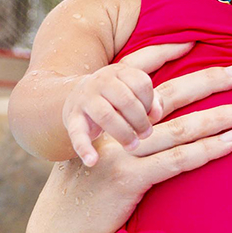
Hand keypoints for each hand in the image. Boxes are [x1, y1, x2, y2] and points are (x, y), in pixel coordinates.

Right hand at [27, 60, 231, 232]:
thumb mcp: (96, 157)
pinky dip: (207, 149)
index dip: (170, 59)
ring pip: (180, 127)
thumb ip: (121, 139)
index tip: (201, 48)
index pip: (143, 78)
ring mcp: (121, 152)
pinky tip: (231, 141)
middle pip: (170, 95)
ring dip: (219, 116)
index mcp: (108, 117)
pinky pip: (176, 160)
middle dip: (209, 80)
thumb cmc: (82, 198)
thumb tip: (154, 130)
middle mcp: (115, 129)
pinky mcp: (128, 179)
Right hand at [62, 42, 193, 165]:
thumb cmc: (115, 98)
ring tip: (132, 146)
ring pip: (106, 115)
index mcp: (120, 72)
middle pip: (126, 99)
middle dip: (140, 120)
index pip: (142, 83)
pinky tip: (93, 160)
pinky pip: (77, 133)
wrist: (72, 97)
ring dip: (122, 133)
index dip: (150, 102)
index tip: (152, 116)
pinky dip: (84, 148)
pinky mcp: (71, 119)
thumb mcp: (133, 91)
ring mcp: (84, 100)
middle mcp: (100, 81)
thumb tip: (159, 111)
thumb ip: (152, 97)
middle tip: (146, 135)